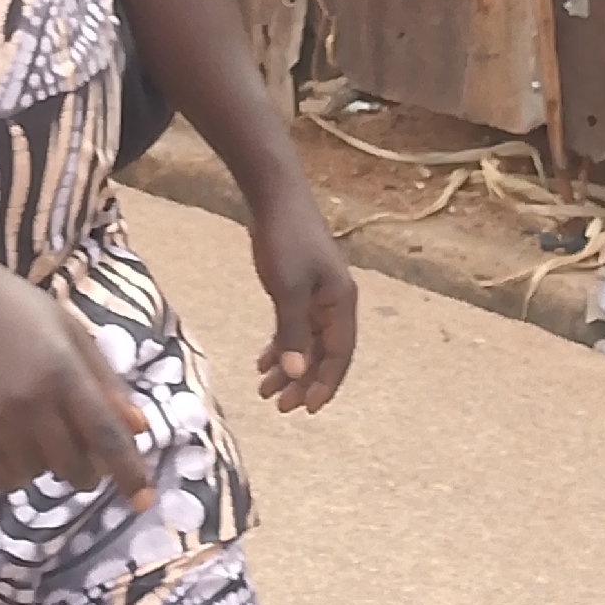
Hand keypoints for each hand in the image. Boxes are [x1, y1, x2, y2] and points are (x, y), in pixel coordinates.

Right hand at [0, 256, 156, 505]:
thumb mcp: (68, 330)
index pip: (106, 436)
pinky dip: (16, 472)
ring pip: (40, 477)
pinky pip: (4, 481)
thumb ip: (104, 379)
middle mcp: (32, 401)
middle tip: (78, 446)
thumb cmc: (13, 305)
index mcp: (63, 371)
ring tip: (34, 430)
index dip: (129, 472)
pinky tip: (11, 442)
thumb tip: (139, 428)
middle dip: (87, 467)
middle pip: (75, 468)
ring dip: (47, 464)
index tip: (143, 499)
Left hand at [250, 192, 356, 412]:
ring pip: (305, 341)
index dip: (324, 384)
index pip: (339, 355)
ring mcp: (316, 294)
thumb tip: (296, 373)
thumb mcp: (287, 288)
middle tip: (279, 406)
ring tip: (265, 390)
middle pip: (321, 352)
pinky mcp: (297, 285)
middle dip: (302, 381)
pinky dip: (280, 344)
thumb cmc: (284, 239)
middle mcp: (334, 303)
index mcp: (341, 303)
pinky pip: (293, 325)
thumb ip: (292, 331)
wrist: (273, 196)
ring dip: (288, 366)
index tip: (305, 409)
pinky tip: (263, 361)